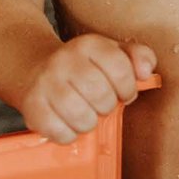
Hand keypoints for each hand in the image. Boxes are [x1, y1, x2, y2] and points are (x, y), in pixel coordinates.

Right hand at [22, 35, 155, 144]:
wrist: (35, 69)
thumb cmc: (84, 67)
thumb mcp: (113, 53)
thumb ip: (139, 57)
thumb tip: (146, 72)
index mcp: (89, 44)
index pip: (121, 70)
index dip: (128, 88)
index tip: (122, 93)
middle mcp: (64, 60)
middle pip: (101, 96)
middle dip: (107, 106)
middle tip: (100, 104)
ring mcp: (45, 82)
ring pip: (81, 116)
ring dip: (89, 123)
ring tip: (85, 115)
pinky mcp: (31, 105)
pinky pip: (59, 131)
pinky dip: (69, 134)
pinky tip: (67, 123)